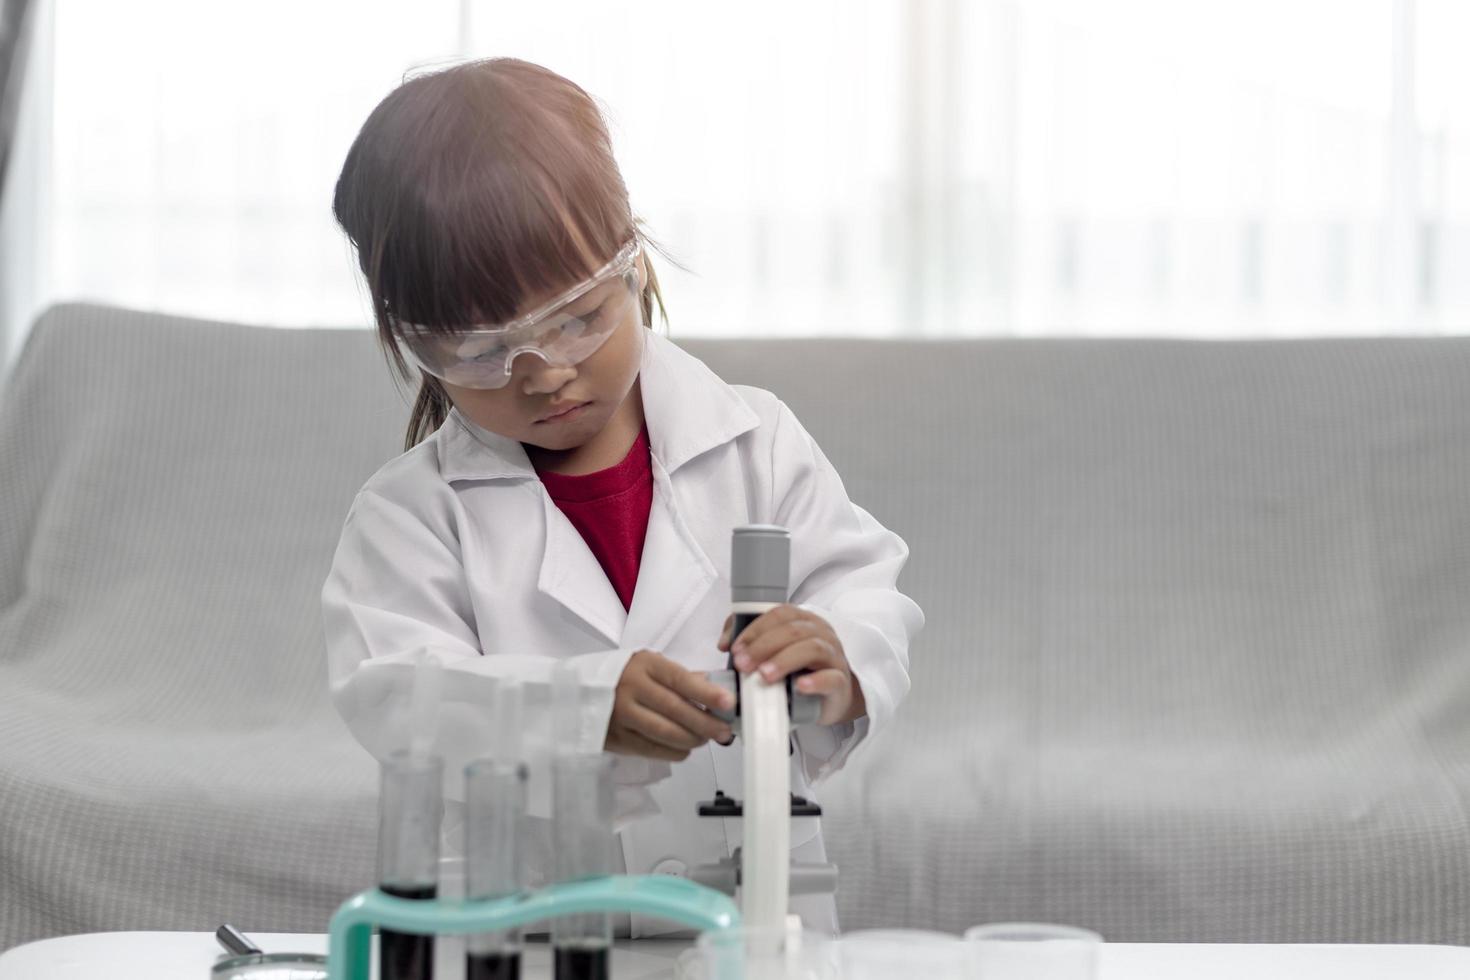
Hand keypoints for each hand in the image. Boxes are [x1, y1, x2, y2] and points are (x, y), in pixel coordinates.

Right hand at [605, 650, 735, 761]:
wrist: (579, 691)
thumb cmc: (623, 676)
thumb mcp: (649, 665)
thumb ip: (680, 677)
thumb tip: (714, 688)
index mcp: (644, 665)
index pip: (680, 680)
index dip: (707, 693)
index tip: (729, 703)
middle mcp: (631, 689)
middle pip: (676, 710)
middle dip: (705, 723)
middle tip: (724, 730)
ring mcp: (622, 715)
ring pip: (665, 733)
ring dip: (692, 739)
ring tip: (706, 739)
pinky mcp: (616, 738)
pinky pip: (652, 749)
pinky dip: (674, 751)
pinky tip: (685, 748)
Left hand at [718, 605, 865, 725]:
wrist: (832, 698)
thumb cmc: (801, 670)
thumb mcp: (775, 653)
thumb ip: (750, 641)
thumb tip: (724, 642)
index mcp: (805, 621)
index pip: (781, 614)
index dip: (756, 629)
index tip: (736, 648)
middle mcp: (822, 634)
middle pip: (794, 630)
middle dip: (763, 646)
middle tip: (743, 665)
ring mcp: (834, 657)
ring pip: (813, 649)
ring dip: (784, 660)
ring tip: (764, 676)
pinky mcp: (840, 683)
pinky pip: (831, 678)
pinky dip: (815, 681)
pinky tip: (799, 686)